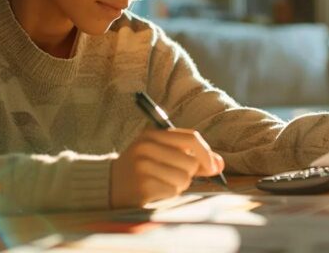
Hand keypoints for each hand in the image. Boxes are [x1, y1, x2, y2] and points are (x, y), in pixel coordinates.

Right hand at [110, 128, 224, 207]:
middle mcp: (147, 146)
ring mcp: (143, 165)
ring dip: (178, 185)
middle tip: (171, 175)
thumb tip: (220, 164)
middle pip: (190, 162)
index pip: (191, 138)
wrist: (108, 184)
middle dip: (188, 173)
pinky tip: (154, 190)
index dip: (207, 154)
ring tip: (161, 182)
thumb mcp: (163, 153)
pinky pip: (173, 191)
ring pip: (183, 178)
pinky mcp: (142, 185)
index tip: (214, 167)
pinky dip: (168, 194)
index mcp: (153, 134)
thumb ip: (192, 156)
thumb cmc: (142, 167)